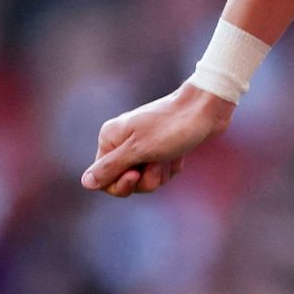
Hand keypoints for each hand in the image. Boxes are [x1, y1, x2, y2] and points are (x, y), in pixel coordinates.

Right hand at [79, 84, 233, 196]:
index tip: (136, 174)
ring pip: (145, 179)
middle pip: (125, 182)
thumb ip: (110, 167)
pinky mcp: (161, 150)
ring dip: (161, 174)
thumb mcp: (139, 150)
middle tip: (157, 163)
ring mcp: (143, 146)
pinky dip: (171, 168)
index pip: (103, 179)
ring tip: (170, 156)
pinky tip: (179, 156)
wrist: (207, 110)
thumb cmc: (172, 127)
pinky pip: (161, 172)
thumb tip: (86, 183)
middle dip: (145, 179)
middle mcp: (122, 142)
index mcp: (110, 138)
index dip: (120, 184)